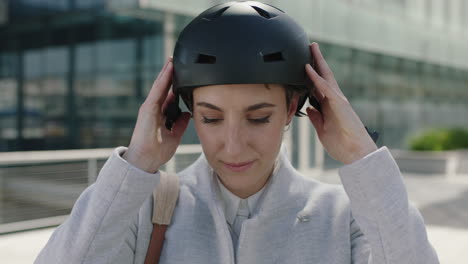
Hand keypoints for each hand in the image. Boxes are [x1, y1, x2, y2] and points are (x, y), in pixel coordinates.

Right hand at [124, 57, 190, 172]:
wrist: (144, 161)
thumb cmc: (157, 151)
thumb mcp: (175, 136)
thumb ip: (180, 124)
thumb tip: (188, 114)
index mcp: (160, 114)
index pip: (168, 95)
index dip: (175, 84)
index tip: (183, 73)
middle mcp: (154, 109)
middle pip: (163, 87)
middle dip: (170, 74)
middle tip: (176, 61)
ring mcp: (149, 108)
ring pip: (159, 86)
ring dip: (166, 72)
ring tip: (173, 60)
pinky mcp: (147, 109)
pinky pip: (157, 91)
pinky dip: (163, 79)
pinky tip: (169, 69)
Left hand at [305, 43, 376, 164]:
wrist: (356, 154)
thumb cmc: (341, 144)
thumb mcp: (322, 130)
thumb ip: (317, 118)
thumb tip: (310, 108)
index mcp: (330, 106)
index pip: (319, 86)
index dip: (312, 74)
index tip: (304, 63)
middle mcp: (335, 100)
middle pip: (324, 76)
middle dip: (317, 61)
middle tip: (310, 46)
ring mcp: (338, 101)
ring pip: (326, 77)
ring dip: (318, 62)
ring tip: (311, 48)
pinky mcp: (339, 105)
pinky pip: (326, 89)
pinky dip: (316, 78)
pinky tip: (309, 69)